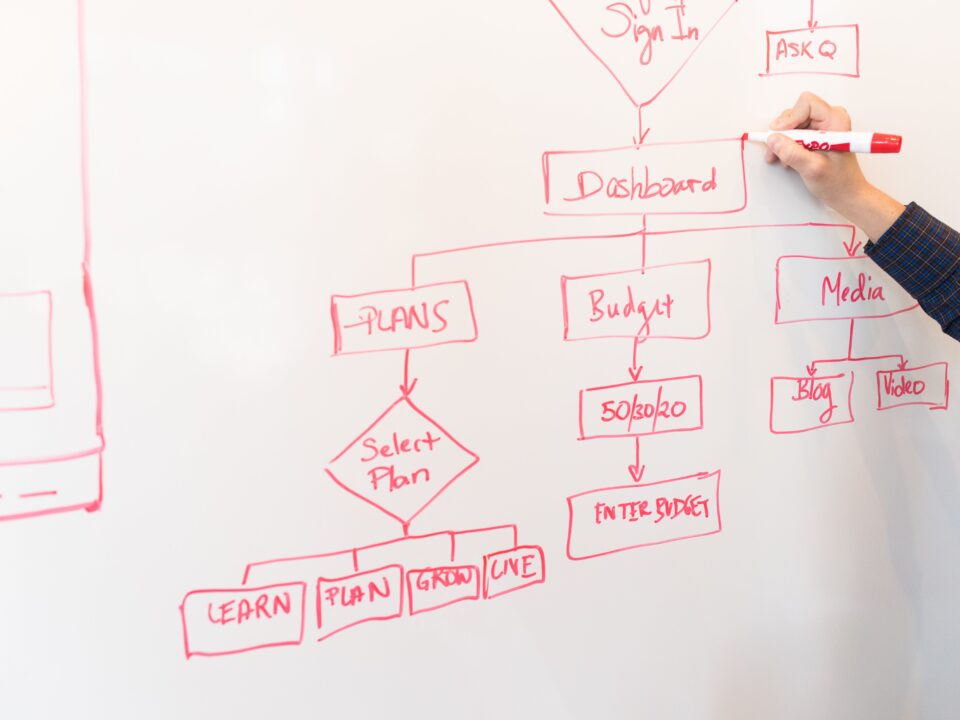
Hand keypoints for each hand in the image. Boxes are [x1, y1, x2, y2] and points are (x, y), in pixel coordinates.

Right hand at [766, 91, 904, 238]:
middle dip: (783, 132)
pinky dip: (786, 145)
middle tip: (775, 150)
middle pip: (797, 112)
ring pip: (792, 123)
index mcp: (836, 121)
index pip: (806, 104)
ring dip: (782, 140)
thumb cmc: (837, 182)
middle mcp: (830, 119)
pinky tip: (786, 158)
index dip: (789, 118)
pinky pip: (795, 132)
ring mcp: (822, 127)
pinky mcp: (816, 135)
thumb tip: (773, 140)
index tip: (778, 135)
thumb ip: (792, 153)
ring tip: (780, 157)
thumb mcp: (812, 169)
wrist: (846, 194)